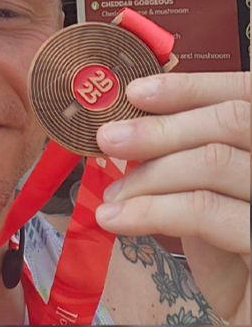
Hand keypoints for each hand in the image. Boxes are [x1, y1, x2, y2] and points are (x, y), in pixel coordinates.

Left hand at [95, 71, 249, 324]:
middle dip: (161, 126)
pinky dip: (151, 209)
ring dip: (150, 172)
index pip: (245, 93)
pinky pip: (204, 210)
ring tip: (113, 193)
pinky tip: (118, 218)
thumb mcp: (216, 200)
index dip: (192, 87)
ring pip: (213, 161)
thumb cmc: (238, 260)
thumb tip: (137, 127)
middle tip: (109, 138)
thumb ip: (192, 161)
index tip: (138, 92)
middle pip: (232, 121)